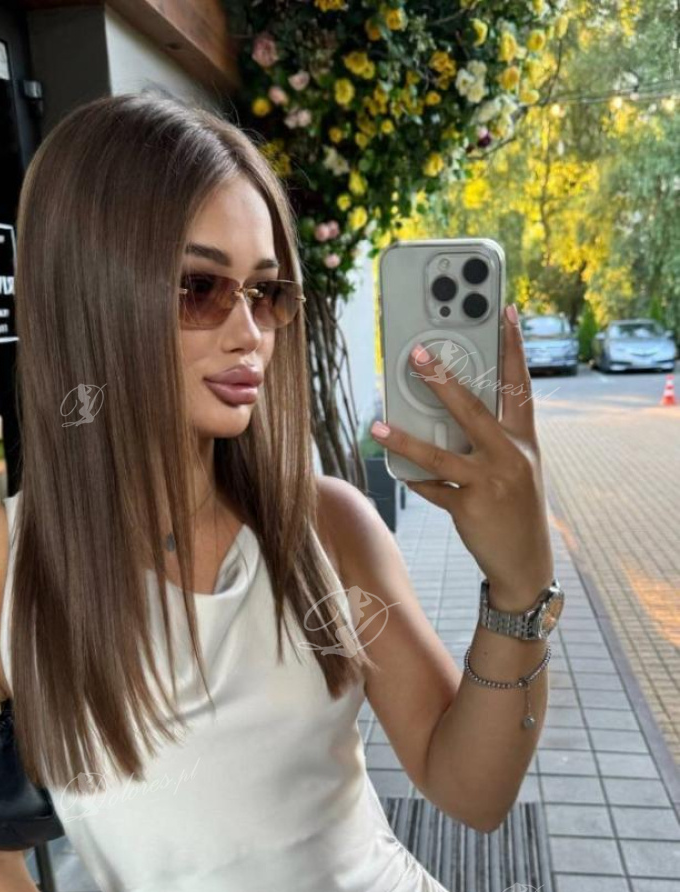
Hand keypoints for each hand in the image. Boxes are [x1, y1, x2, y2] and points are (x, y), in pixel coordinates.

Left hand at [370, 304, 554, 609]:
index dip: (514, 347)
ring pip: (441, 454)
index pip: (520, 385)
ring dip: (405, 438)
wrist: (526, 564)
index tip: (506, 312)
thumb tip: (447, 415)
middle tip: (416, 354)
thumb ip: (491, 441)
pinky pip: (432, 489)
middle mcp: (511, 457)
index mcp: (525, 441)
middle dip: (442, 380)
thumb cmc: (516, 509)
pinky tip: (396, 470)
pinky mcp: (471, 508)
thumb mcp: (516, 468)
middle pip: (473, 409)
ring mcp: (491, 483)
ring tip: (378, 423)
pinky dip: (414, 479)